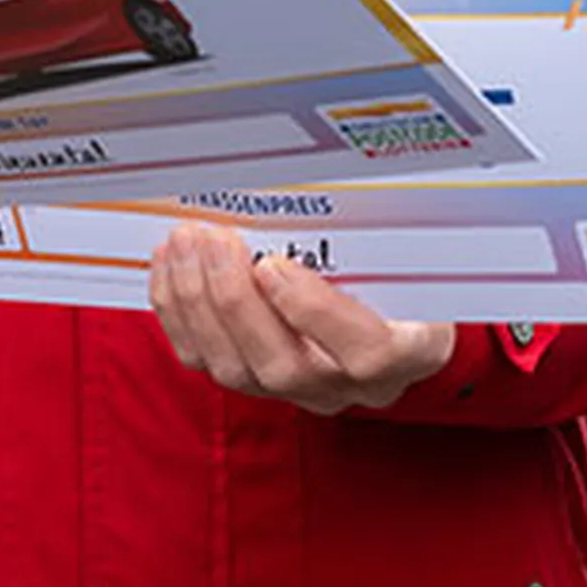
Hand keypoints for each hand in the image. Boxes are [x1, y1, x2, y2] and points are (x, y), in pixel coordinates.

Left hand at [149, 222, 456, 412]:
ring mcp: (296, 392)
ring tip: (187, 244)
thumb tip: (320, 193)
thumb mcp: (414, 258)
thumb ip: (383, 240)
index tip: (275, 265)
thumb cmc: (407, 282)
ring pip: (235, 369)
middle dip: (236, 299)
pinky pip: (204, 361)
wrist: (394, 323)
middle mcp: (347, 386)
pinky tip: (172, 269)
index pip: (367, 353)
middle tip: (215, 239)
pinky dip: (179, 314)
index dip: (315, 313)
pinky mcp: (251, 383)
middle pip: (284, 366)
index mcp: (407, 352)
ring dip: (199, 302)